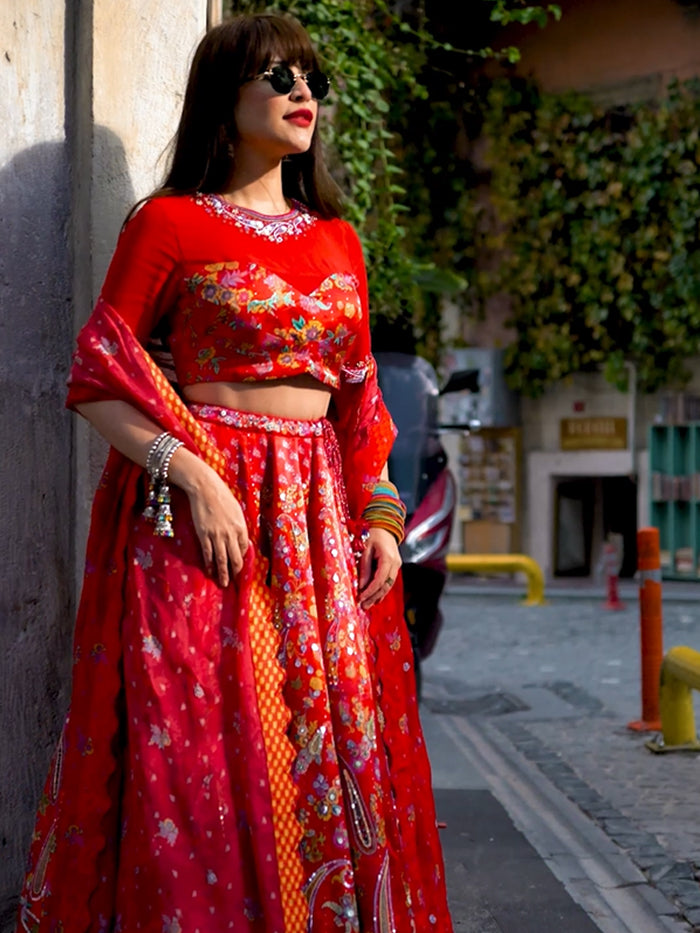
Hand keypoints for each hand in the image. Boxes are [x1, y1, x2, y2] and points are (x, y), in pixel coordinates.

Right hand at [171, 451, 248, 586]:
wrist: (206, 489)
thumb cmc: (222, 496)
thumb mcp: (236, 510)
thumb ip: (238, 525)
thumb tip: (239, 537)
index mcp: (241, 527)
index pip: (244, 549)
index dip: (242, 558)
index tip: (239, 565)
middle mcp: (231, 534)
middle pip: (235, 558)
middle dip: (235, 571)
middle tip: (234, 581)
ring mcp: (217, 536)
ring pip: (222, 560)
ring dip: (223, 573)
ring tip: (224, 583)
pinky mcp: (204, 535)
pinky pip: (208, 554)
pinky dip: (209, 564)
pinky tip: (210, 571)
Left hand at [358, 527, 401, 609]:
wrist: (385, 527)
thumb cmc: (372, 535)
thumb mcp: (365, 550)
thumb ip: (364, 568)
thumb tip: (361, 586)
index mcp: (388, 558)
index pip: (379, 580)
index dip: (370, 591)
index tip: (360, 598)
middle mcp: (395, 564)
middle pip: (385, 585)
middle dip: (374, 597)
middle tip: (363, 606)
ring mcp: (397, 566)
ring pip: (388, 585)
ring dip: (378, 596)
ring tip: (367, 605)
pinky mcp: (395, 566)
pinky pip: (389, 581)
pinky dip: (382, 590)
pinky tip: (376, 598)